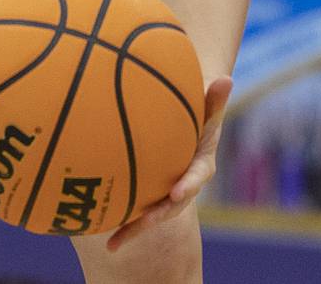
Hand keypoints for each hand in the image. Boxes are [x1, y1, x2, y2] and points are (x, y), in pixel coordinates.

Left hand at [106, 75, 232, 251]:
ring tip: (112, 241)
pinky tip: (93, 225)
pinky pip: (133, 204)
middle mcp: (183, 184)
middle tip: (144, 221)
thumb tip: (226, 78)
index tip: (178, 191)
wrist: (185, 121)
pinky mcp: (148, 191)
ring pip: (149, 212)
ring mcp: (164, 191)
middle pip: (170, 205)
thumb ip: (214, 97)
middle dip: (156, 216)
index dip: (187, 185)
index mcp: (200, 166)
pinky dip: (117, 214)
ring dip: (132, 226)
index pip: (195, 177)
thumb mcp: (208, 106)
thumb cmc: (197, 110)